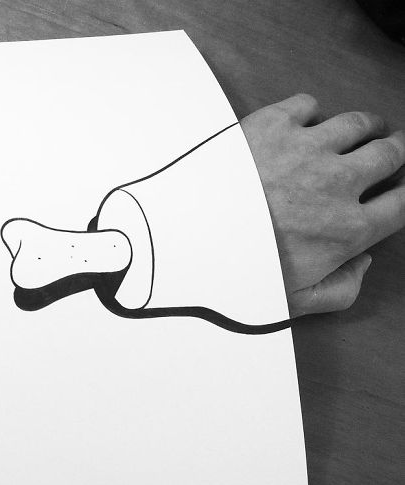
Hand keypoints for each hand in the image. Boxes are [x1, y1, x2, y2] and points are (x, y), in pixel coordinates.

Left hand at [241, 93, 404, 316]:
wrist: (180, 240)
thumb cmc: (233, 275)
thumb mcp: (291, 303)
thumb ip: (339, 290)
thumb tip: (362, 262)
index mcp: (346, 229)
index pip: (403, 202)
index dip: (403, 194)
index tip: (396, 190)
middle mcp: (337, 182)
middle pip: (391, 153)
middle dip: (394, 154)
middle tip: (386, 154)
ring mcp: (307, 148)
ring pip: (359, 123)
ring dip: (365, 128)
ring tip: (360, 132)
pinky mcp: (273, 124)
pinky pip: (310, 104)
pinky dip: (312, 113)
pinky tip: (304, 126)